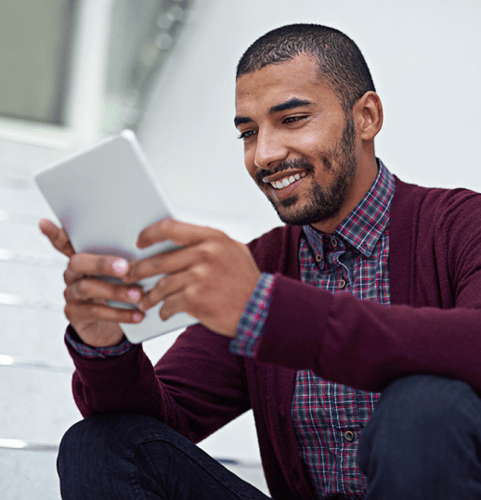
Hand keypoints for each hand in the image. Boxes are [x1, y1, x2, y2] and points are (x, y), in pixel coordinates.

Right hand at [39, 219, 144, 346]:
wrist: (112, 329)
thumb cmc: (121, 292)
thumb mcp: (125, 275)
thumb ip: (129, 260)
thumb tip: (151, 246)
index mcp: (84, 259)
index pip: (64, 243)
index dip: (54, 234)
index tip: (44, 222)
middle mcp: (73, 274)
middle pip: (78, 262)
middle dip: (102, 263)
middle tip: (126, 267)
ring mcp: (71, 294)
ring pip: (87, 288)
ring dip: (116, 291)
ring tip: (138, 296)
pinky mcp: (75, 314)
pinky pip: (95, 312)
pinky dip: (119, 314)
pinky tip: (138, 315)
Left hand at [126, 218, 260, 337]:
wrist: (261, 308)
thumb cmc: (246, 280)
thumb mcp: (234, 250)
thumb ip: (209, 242)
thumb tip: (178, 239)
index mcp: (212, 237)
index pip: (170, 228)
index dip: (150, 234)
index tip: (139, 242)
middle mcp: (205, 253)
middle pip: (159, 260)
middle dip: (139, 270)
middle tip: (129, 276)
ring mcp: (199, 276)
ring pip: (161, 284)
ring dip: (149, 295)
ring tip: (144, 300)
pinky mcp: (195, 299)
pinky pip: (169, 303)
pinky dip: (163, 310)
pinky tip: (162, 312)